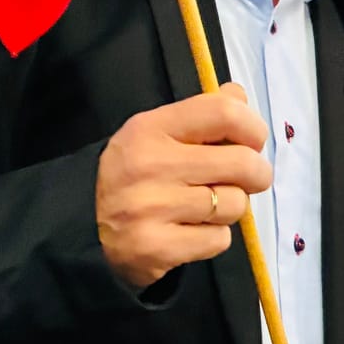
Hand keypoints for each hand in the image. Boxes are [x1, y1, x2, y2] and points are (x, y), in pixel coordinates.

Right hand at [94, 86, 272, 290]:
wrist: (88, 229)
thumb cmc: (139, 175)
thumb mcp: (160, 133)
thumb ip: (203, 113)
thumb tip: (238, 95)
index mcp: (150, 128)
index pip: (225, 113)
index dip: (253, 128)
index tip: (252, 142)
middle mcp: (148, 165)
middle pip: (243, 163)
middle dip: (255, 175)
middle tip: (243, 181)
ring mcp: (149, 208)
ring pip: (236, 205)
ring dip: (231, 209)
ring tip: (204, 207)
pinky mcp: (155, 248)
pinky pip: (219, 240)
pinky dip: (213, 238)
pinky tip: (189, 231)